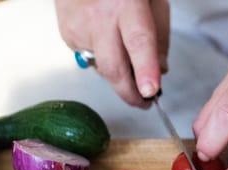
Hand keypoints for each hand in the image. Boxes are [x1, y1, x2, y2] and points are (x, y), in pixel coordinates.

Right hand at [55, 0, 169, 106]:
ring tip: (125, 54)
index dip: (145, 70)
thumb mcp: (152, 1)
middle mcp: (99, 16)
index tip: (151, 91)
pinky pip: (89, 58)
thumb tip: (160, 71)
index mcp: (126, 3)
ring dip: (118, 72)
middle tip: (144, 102)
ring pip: (102, 68)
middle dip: (130, 93)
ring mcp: (78, 27)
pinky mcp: (66, 35)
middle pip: (114, 68)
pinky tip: (104, 37)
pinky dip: (102, 56)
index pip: (138, 42)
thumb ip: (159, 36)